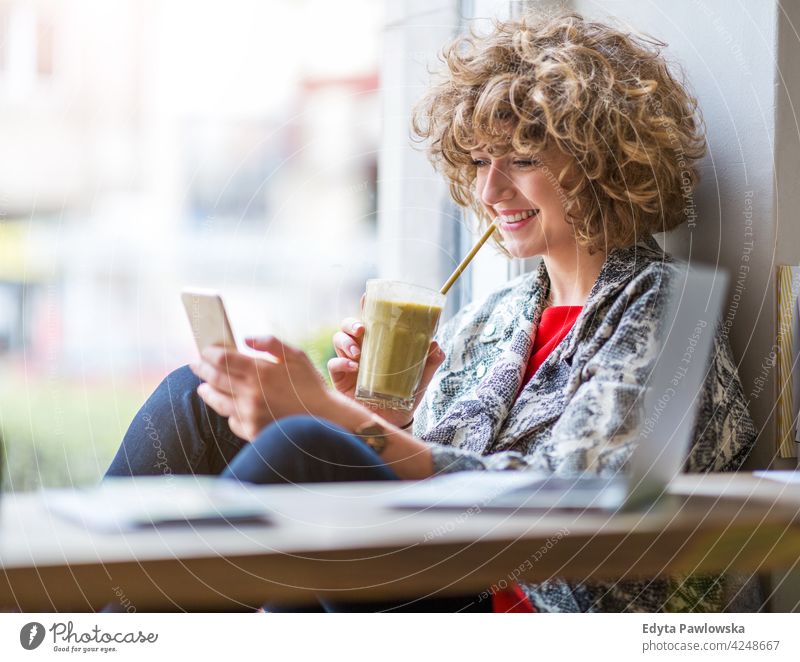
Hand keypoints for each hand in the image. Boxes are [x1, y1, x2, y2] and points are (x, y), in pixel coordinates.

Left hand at [190, 336, 338, 441]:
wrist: (325, 419)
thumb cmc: (311, 385)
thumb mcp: (296, 356)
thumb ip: (270, 343)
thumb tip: (245, 339)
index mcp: (261, 372)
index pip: (222, 359)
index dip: (209, 353)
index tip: (205, 350)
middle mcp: (251, 394)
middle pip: (215, 378)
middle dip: (202, 369)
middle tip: (196, 364)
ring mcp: (250, 414)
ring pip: (217, 401)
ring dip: (207, 391)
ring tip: (203, 386)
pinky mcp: (252, 432)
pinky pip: (231, 420)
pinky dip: (228, 412)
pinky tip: (229, 406)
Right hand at [327, 298, 445, 427]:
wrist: (393, 423)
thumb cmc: (403, 397)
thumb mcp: (419, 379)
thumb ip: (428, 363)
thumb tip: (437, 346)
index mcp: (378, 345)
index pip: (369, 321)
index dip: (366, 307)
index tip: (367, 297)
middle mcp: (361, 350)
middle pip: (348, 327)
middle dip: (351, 323)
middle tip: (361, 330)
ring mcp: (348, 364)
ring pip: (338, 340)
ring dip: (346, 342)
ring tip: (358, 353)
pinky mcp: (340, 380)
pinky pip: (334, 364)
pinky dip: (342, 363)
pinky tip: (354, 368)